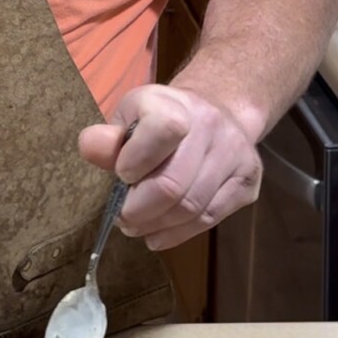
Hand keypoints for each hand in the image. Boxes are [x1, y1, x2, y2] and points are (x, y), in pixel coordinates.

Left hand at [78, 84, 261, 250]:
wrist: (218, 113)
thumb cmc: (160, 120)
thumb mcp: (129, 118)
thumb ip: (108, 139)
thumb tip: (89, 147)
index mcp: (176, 104)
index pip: (162, 130)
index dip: (133, 161)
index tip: (121, 174)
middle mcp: (212, 125)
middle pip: (173, 185)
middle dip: (139, 210)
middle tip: (123, 218)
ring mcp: (236, 154)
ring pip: (191, 208)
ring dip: (156, 225)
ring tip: (138, 225)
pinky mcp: (248, 181)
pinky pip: (209, 219)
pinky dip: (177, 233)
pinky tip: (158, 233)